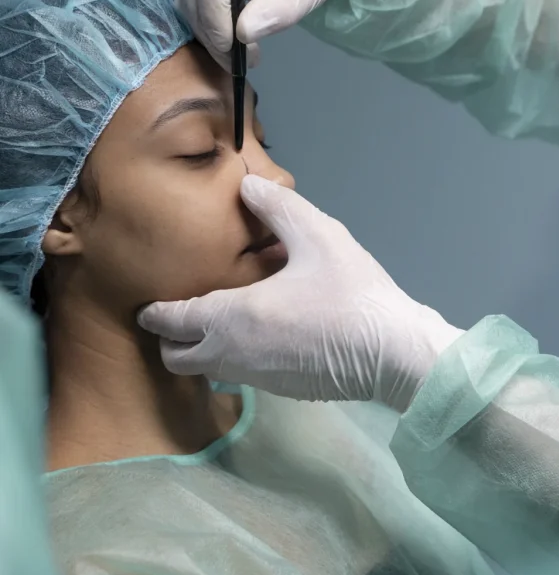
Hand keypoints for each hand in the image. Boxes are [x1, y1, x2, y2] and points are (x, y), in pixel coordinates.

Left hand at [138, 176, 461, 409]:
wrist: (392, 351)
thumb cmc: (351, 292)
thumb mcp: (318, 235)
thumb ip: (278, 208)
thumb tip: (246, 184)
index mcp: (232, 316)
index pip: (172, 321)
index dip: (156, 312)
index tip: (150, 303)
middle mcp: (234, 354)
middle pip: (177, 358)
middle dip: (171, 338)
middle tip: (183, 314)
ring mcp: (257, 377)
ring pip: (208, 370)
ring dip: (203, 350)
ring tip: (222, 321)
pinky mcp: (281, 391)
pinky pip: (239, 375)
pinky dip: (235, 359)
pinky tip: (265, 335)